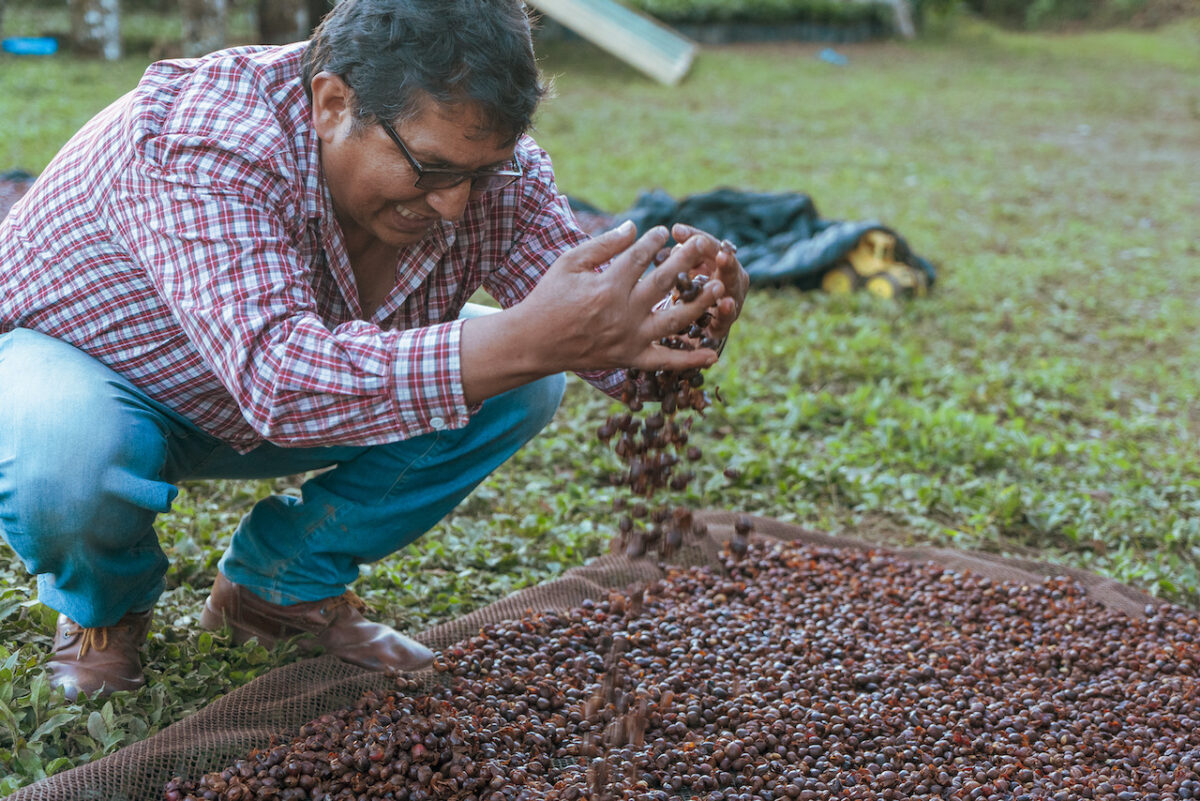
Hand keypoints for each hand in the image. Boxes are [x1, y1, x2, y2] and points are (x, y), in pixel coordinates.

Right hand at [510, 221, 728, 374]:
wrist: (533, 342)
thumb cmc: (549, 297)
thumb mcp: (569, 263)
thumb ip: (603, 245)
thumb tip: (634, 226)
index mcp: (607, 286)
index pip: (640, 257)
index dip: (655, 241)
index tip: (665, 232)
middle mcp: (623, 312)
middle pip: (664, 282)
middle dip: (686, 261)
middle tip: (702, 244)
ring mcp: (629, 338)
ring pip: (674, 319)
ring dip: (699, 303)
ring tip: (719, 287)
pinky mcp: (630, 358)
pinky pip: (665, 361)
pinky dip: (689, 360)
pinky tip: (713, 354)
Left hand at [660, 223, 748, 347]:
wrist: (689, 332)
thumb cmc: (687, 296)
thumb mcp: (680, 274)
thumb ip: (678, 258)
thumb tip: (675, 236)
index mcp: (718, 263)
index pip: (709, 245)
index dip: (694, 236)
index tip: (676, 230)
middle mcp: (730, 279)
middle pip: (725, 261)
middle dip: (717, 248)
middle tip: (713, 238)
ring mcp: (732, 302)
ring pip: (731, 283)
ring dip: (728, 270)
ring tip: (723, 258)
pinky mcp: (724, 326)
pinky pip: (727, 317)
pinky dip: (728, 310)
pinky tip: (726, 303)